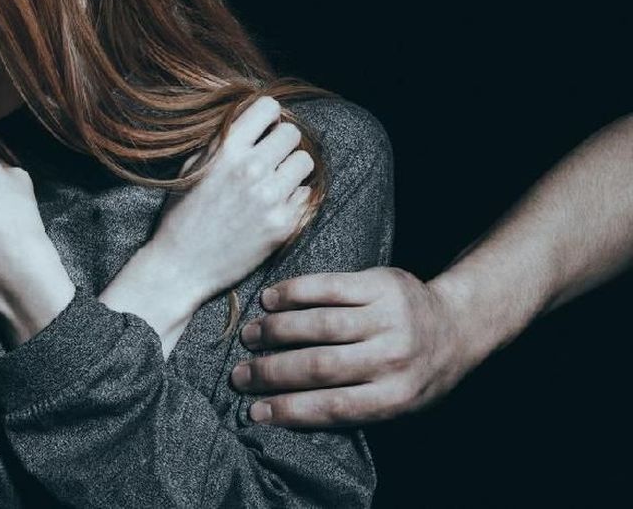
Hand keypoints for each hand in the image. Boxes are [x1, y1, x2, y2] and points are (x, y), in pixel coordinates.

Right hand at [144, 96, 314, 309]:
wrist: (181, 266)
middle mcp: (251, 169)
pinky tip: (272, 207)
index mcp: (226, 150)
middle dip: (281, 143)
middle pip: (292, 133)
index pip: (269, 107)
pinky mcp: (284, 224)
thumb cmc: (182, 215)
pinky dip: (292, 198)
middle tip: (269, 159)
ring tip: (273, 182)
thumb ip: (222, 141)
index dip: (267, 117)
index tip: (262, 130)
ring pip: (305, 162)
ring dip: (291, 169)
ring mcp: (271, 197)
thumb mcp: (192, 167)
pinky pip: (306, 194)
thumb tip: (252, 118)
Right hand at [230, 267, 470, 426]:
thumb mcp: (395, 402)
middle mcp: (394, 358)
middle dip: (271, 372)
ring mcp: (388, 318)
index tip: (254, 412)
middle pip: (320, 366)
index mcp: (396, 397)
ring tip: (250, 336)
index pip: (332, 407)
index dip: (289, 410)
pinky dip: (294, 293)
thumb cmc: (415, 373)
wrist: (457, 325)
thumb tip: (282, 412)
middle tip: (240, 375)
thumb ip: (350, 406)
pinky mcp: (381, 284)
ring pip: (320, 325)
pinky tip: (270, 299)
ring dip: (276, 331)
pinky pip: (330, 286)